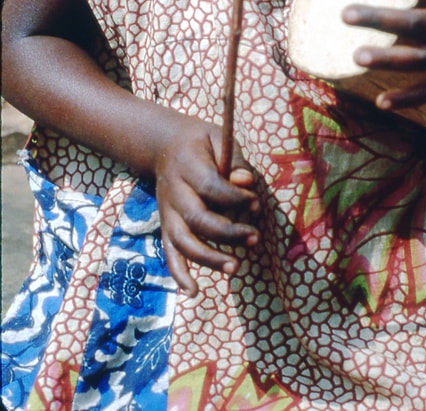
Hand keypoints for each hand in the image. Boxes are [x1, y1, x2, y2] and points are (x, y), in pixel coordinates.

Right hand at [153, 112, 260, 296]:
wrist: (164, 146)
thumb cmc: (201, 143)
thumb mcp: (219, 138)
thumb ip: (234, 159)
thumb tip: (245, 182)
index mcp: (187, 166)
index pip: (210, 187)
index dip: (234, 198)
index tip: (256, 202)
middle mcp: (173, 193)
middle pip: (197, 219)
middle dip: (227, 232)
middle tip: (255, 238)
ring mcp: (167, 212)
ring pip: (182, 241)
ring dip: (208, 258)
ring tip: (235, 267)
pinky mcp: (166, 226)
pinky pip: (169, 253)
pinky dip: (178, 274)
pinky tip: (193, 292)